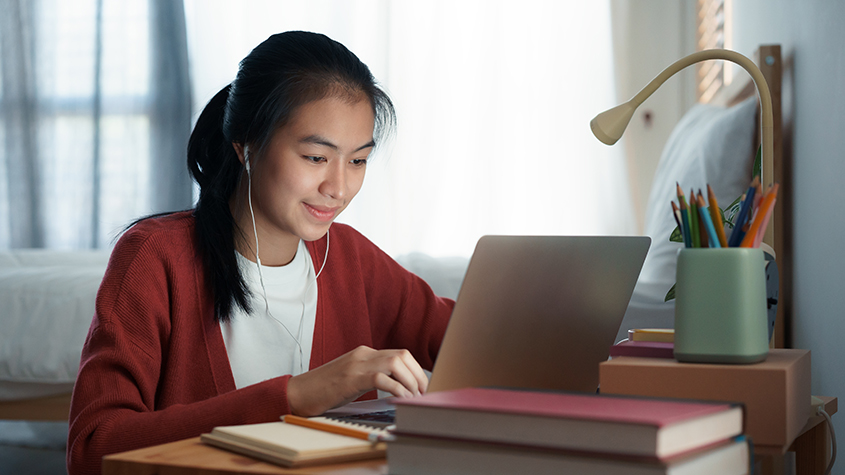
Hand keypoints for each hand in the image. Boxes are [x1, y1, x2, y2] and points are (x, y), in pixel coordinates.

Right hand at [287, 345, 427, 415]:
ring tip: (414, 397)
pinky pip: (381, 378)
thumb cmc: (325, 390)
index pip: (400, 353)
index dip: (416, 370)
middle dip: (418, 375)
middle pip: (402, 355)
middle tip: (423, 394)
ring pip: (396, 362)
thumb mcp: (353, 378)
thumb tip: (397, 386)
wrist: (298, 393)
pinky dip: (396, 388)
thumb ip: (372, 376)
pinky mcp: (351, 378)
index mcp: (365, 353)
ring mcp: (357, 364)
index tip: (422, 387)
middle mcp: (363, 354)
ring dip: (410, 381)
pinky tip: (400, 399)